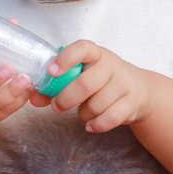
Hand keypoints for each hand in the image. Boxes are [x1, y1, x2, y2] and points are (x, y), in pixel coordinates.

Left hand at [28, 39, 152, 132]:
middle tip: (57, 107)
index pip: (82, 49)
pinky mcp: (132, 103)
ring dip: (83, 114)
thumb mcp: (82, 74)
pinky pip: (110, 118)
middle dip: (66, 99)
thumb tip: (33, 97)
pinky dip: (96, 125)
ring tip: (81, 112)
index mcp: (96, 53)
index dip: (65, 59)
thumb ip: (56, 85)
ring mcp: (124, 84)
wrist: (139, 89)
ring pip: (97, 104)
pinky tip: (91, 124)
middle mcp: (112, 65)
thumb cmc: (101, 80)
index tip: (51, 72)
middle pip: (86, 84)